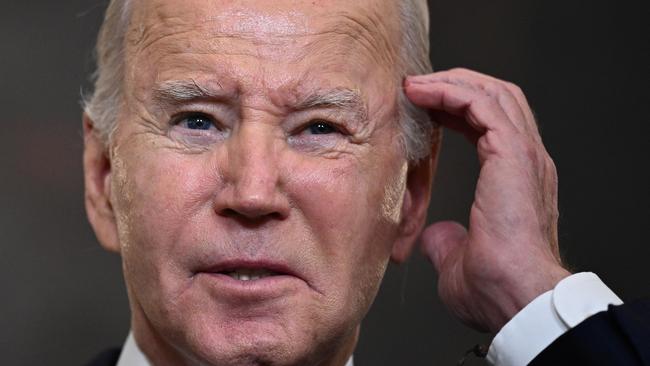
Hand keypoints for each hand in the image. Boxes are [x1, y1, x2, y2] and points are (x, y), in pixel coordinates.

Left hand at [404, 68, 570, 332]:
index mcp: (517, 180)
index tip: (426, 108)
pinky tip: (422, 93)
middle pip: (497, 99)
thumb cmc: (494, 287)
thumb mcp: (457, 260)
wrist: (516, 296)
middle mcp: (526, 160)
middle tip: (419, 88)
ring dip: (450, 83)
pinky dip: (451, 91)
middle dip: (455, 86)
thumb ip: (447, 241)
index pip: (492, 124)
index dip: (458, 110)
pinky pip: (481, 103)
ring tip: (416, 85)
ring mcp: (524, 153)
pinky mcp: (512, 152)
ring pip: (492, 93)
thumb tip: (435, 236)